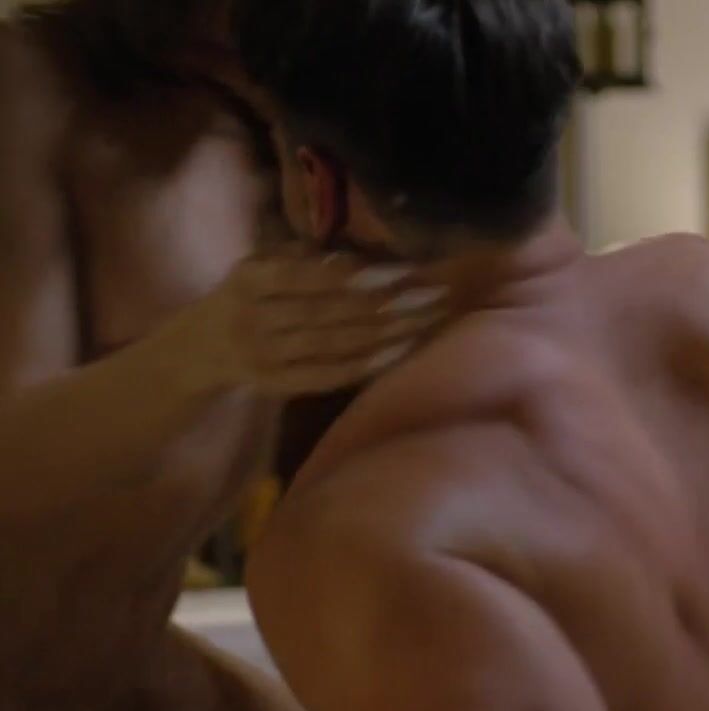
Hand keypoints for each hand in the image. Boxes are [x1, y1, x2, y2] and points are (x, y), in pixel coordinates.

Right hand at [171, 250, 445, 395]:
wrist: (193, 351)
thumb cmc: (246, 296)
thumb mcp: (260, 266)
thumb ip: (303, 256)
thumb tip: (367, 245)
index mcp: (249, 278)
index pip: (305, 276)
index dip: (352, 275)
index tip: (399, 270)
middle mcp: (253, 318)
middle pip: (327, 312)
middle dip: (386, 304)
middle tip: (434, 294)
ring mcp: (264, 357)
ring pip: (333, 345)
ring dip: (387, 333)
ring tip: (430, 319)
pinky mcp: (276, 386)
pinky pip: (328, 375)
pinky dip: (367, 364)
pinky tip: (403, 351)